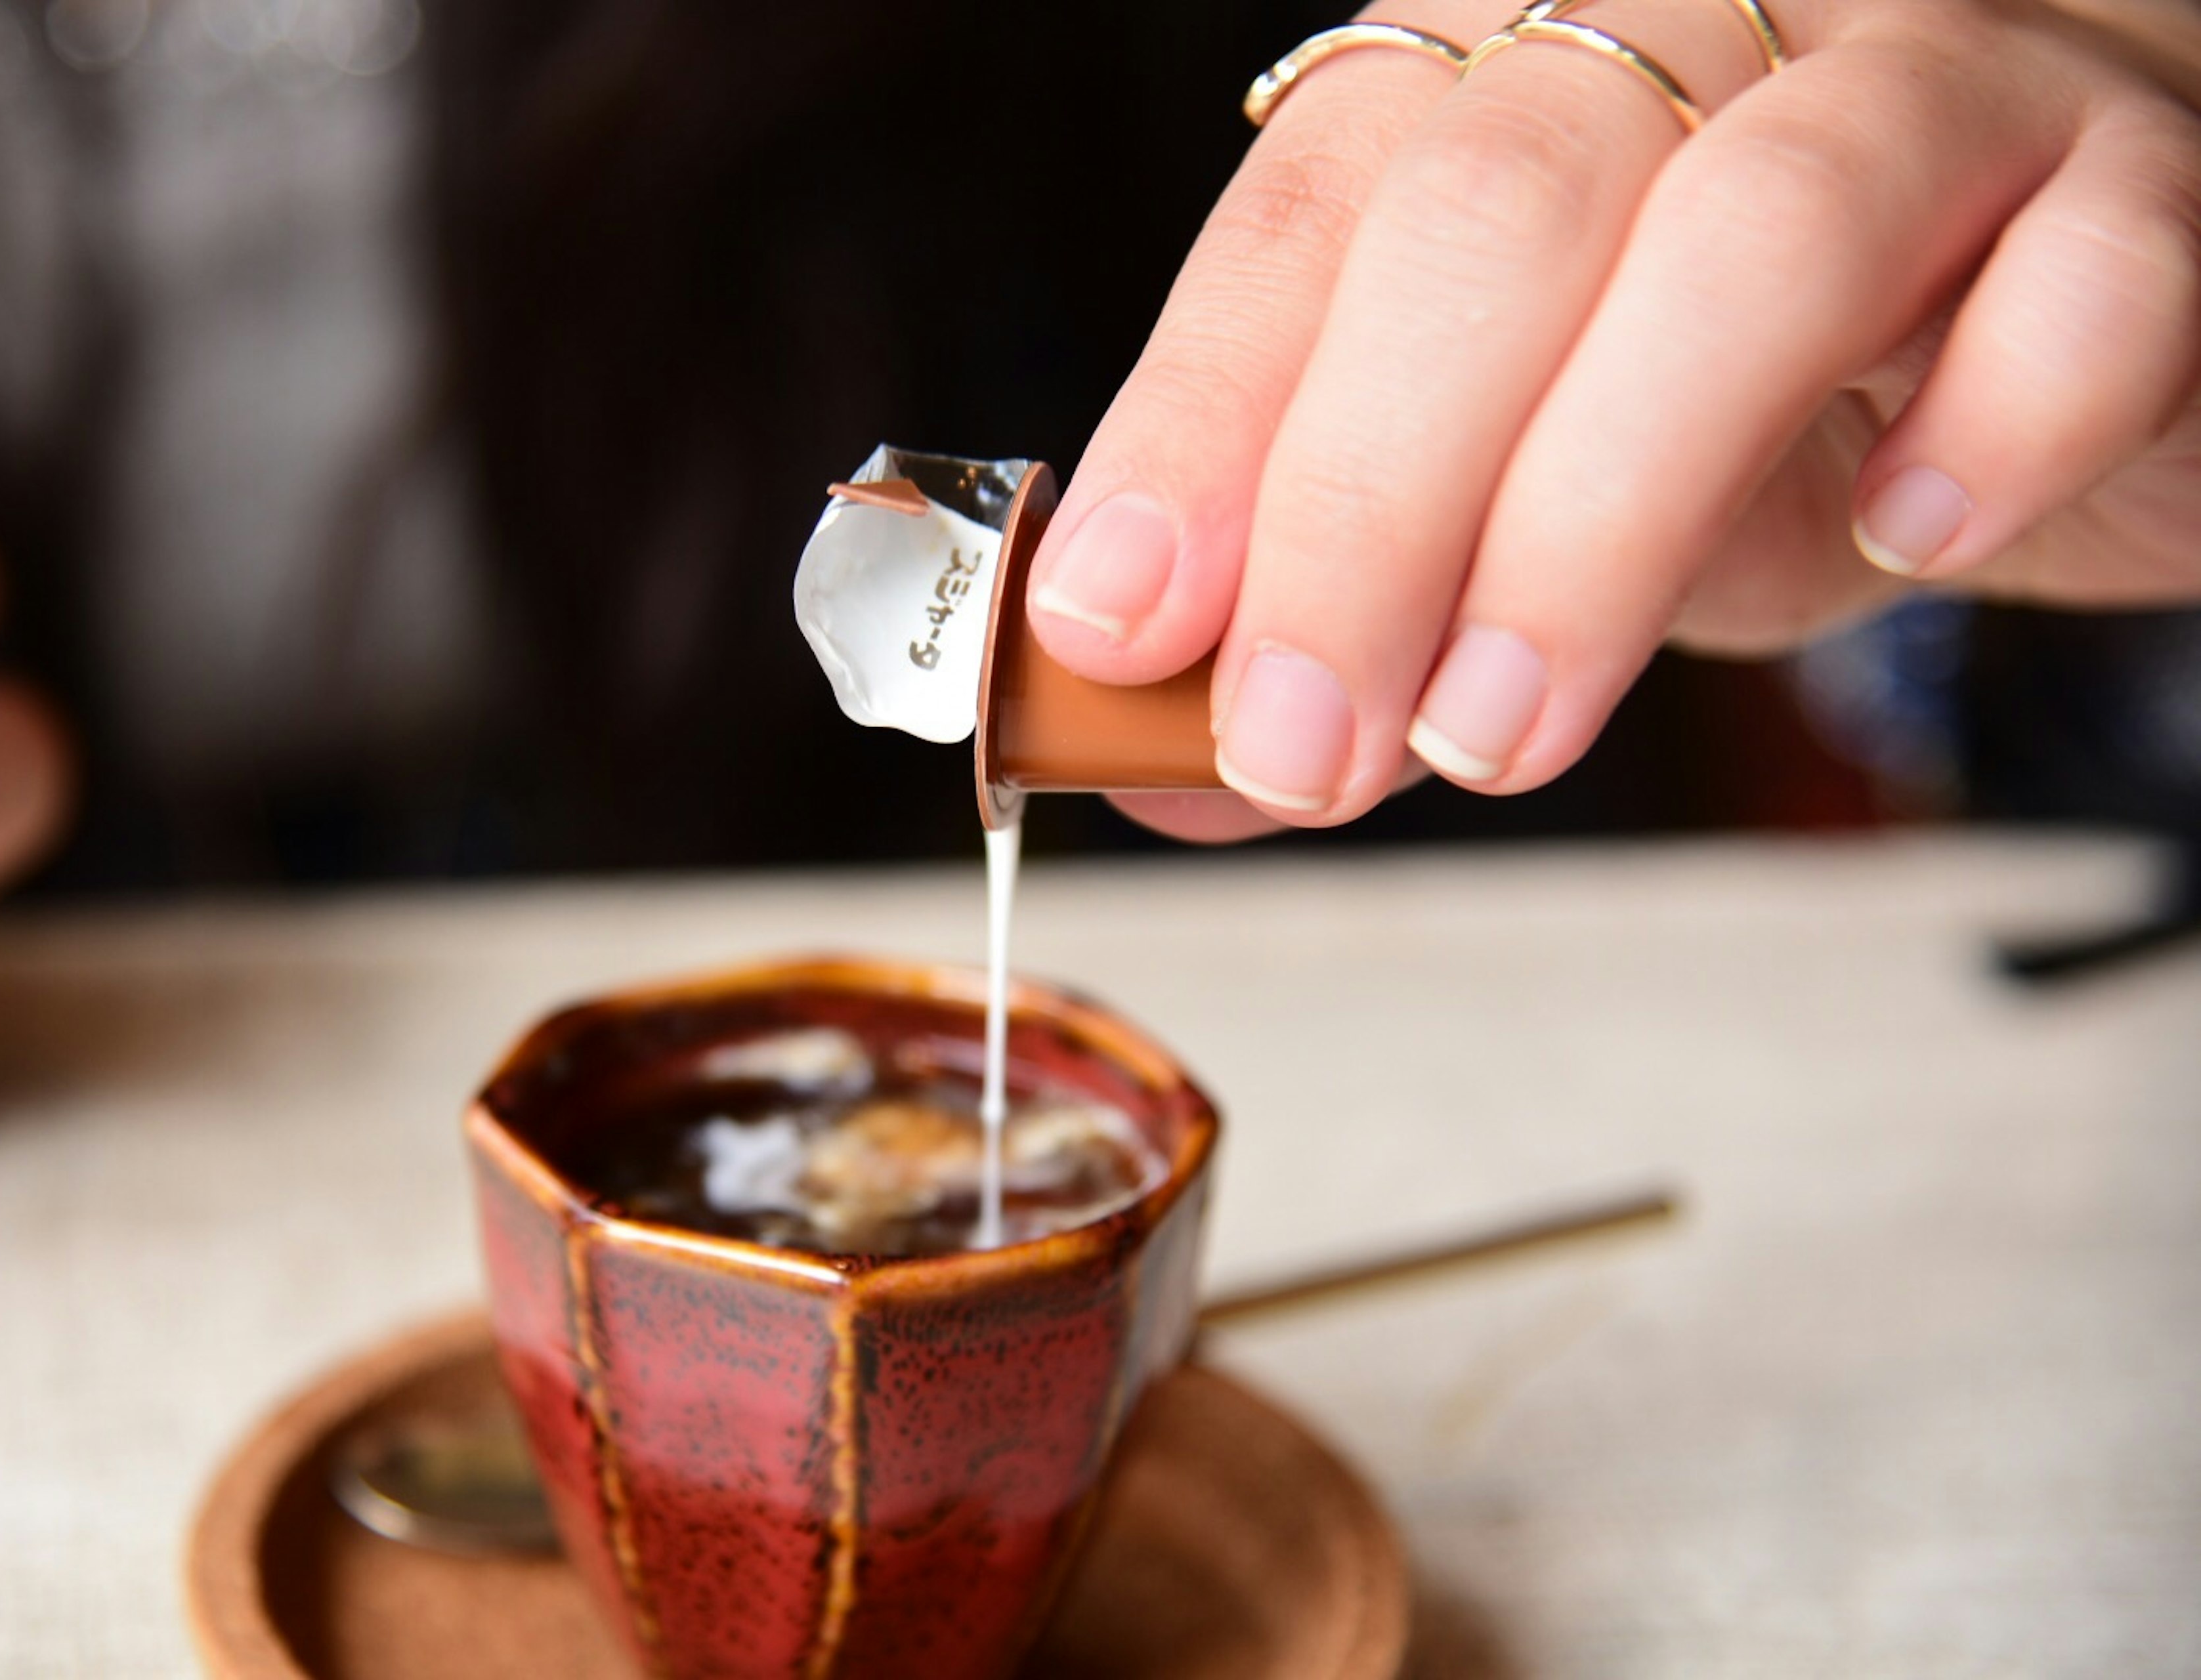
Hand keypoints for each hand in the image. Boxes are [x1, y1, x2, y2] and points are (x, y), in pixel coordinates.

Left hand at [1029, 0, 2200, 841]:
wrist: (2076, 319)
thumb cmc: (1776, 401)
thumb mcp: (1530, 493)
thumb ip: (1364, 605)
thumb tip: (1175, 771)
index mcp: (1504, 76)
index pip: (1310, 221)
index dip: (1198, 423)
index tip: (1114, 626)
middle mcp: (1699, 23)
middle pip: (1493, 216)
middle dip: (1366, 508)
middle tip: (1302, 744)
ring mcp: (1936, 80)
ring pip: (1754, 234)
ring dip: (1596, 513)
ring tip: (1500, 730)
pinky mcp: (2142, 181)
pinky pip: (2087, 274)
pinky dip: (1984, 424)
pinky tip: (1905, 546)